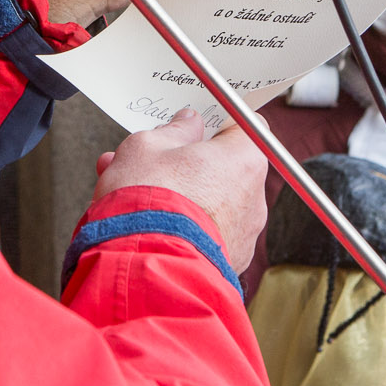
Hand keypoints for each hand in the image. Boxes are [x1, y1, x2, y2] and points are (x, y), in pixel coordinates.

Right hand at [93, 109, 269, 271]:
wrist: (142, 266)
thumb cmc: (148, 200)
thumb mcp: (146, 146)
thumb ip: (173, 130)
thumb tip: (187, 124)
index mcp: (243, 160)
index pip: (248, 124)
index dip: (221, 119)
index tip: (198, 120)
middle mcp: (253, 199)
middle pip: (225, 167)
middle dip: (188, 160)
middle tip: (153, 157)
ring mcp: (243, 236)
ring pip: (211, 201)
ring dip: (179, 193)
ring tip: (132, 191)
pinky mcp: (226, 264)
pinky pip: (206, 232)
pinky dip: (182, 224)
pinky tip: (145, 221)